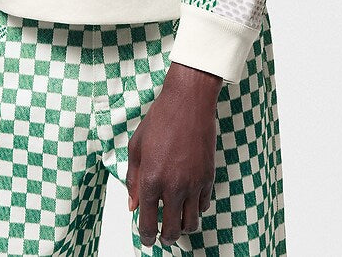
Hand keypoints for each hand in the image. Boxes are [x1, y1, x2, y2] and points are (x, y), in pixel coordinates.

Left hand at [126, 62, 221, 247]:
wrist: (188, 102)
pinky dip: (196, 210)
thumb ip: (133, 179)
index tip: (146, 239)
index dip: (146, 236)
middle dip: (166, 239)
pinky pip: (204, 206)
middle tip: (162, 236)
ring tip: (176, 222)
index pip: (148, 223)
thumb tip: (133, 204)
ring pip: (191, 224)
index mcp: (151, 180)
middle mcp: (173, 187)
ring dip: (183, 228)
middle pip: (172, 231)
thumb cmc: (160, 120)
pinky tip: (189, 202)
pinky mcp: (208, 178)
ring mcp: (193, 184)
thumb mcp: (137, 147)